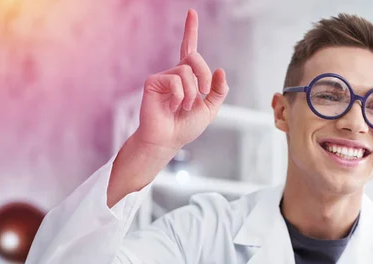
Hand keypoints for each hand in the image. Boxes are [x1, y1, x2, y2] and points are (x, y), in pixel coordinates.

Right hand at [134, 9, 228, 152]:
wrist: (168, 140)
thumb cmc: (185, 127)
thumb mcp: (210, 109)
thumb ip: (217, 91)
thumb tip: (220, 70)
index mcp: (188, 77)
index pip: (189, 49)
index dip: (190, 30)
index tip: (191, 13)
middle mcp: (175, 73)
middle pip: (195, 58)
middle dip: (204, 77)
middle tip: (202, 95)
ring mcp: (163, 77)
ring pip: (186, 72)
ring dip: (191, 94)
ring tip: (183, 107)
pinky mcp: (152, 82)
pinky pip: (175, 80)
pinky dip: (179, 96)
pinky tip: (171, 107)